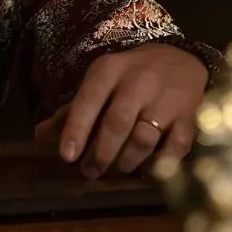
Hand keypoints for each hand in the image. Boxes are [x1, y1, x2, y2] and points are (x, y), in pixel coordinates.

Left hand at [33, 43, 206, 178]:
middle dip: (101, 154)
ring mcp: (167, 99)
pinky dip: (160, 164)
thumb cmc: (132, 74)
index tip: (66, 156)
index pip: (89, 99)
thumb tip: (40, 135)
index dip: (76, 129)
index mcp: (110, 69)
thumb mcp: (101, 80)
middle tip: (90, 172)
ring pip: (143, 139)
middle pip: (116, 124)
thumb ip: (73, 109)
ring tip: (116, 170)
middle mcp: (139, 81)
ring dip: (126, 161)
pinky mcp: (190, 116)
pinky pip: (175, 148)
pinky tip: (148, 170)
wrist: (182, 58)